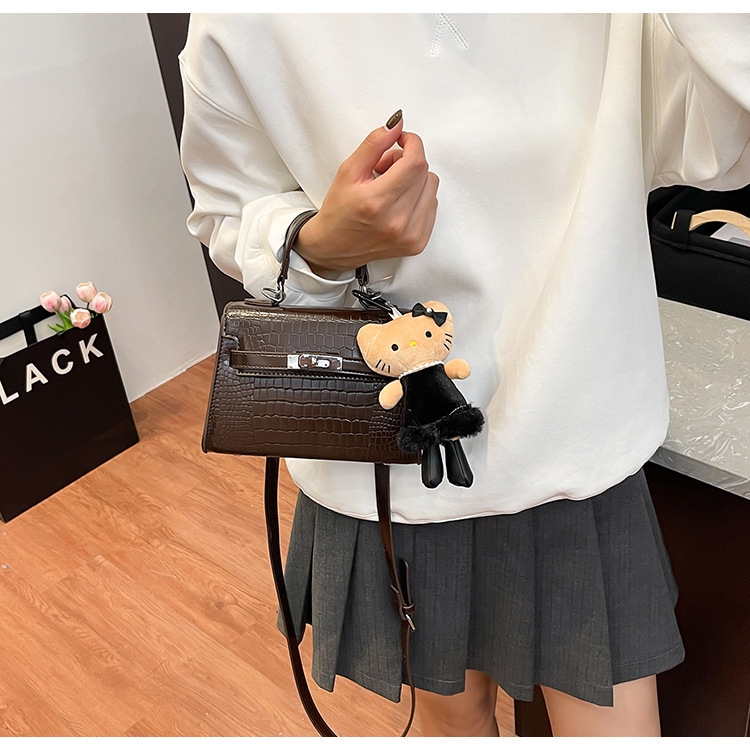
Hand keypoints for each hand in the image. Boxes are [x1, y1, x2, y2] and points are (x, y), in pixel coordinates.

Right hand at [295, 113, 438, 273]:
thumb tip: (397, 123)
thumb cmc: (339, 211)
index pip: (415, 162)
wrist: (334, 247)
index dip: (412, 144)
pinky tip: (399, 203)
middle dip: (407, 161)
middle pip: (424, 173)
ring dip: (415, 181)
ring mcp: (410, 235)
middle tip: (385, 168)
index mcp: (377, 202)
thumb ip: (374, 144)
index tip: (402, 140)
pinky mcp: (417, 243)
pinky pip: (432, 206)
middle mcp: (397, 222)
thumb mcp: (348, 171)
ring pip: (431, 187)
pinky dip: (418, 198)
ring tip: (391, 188)